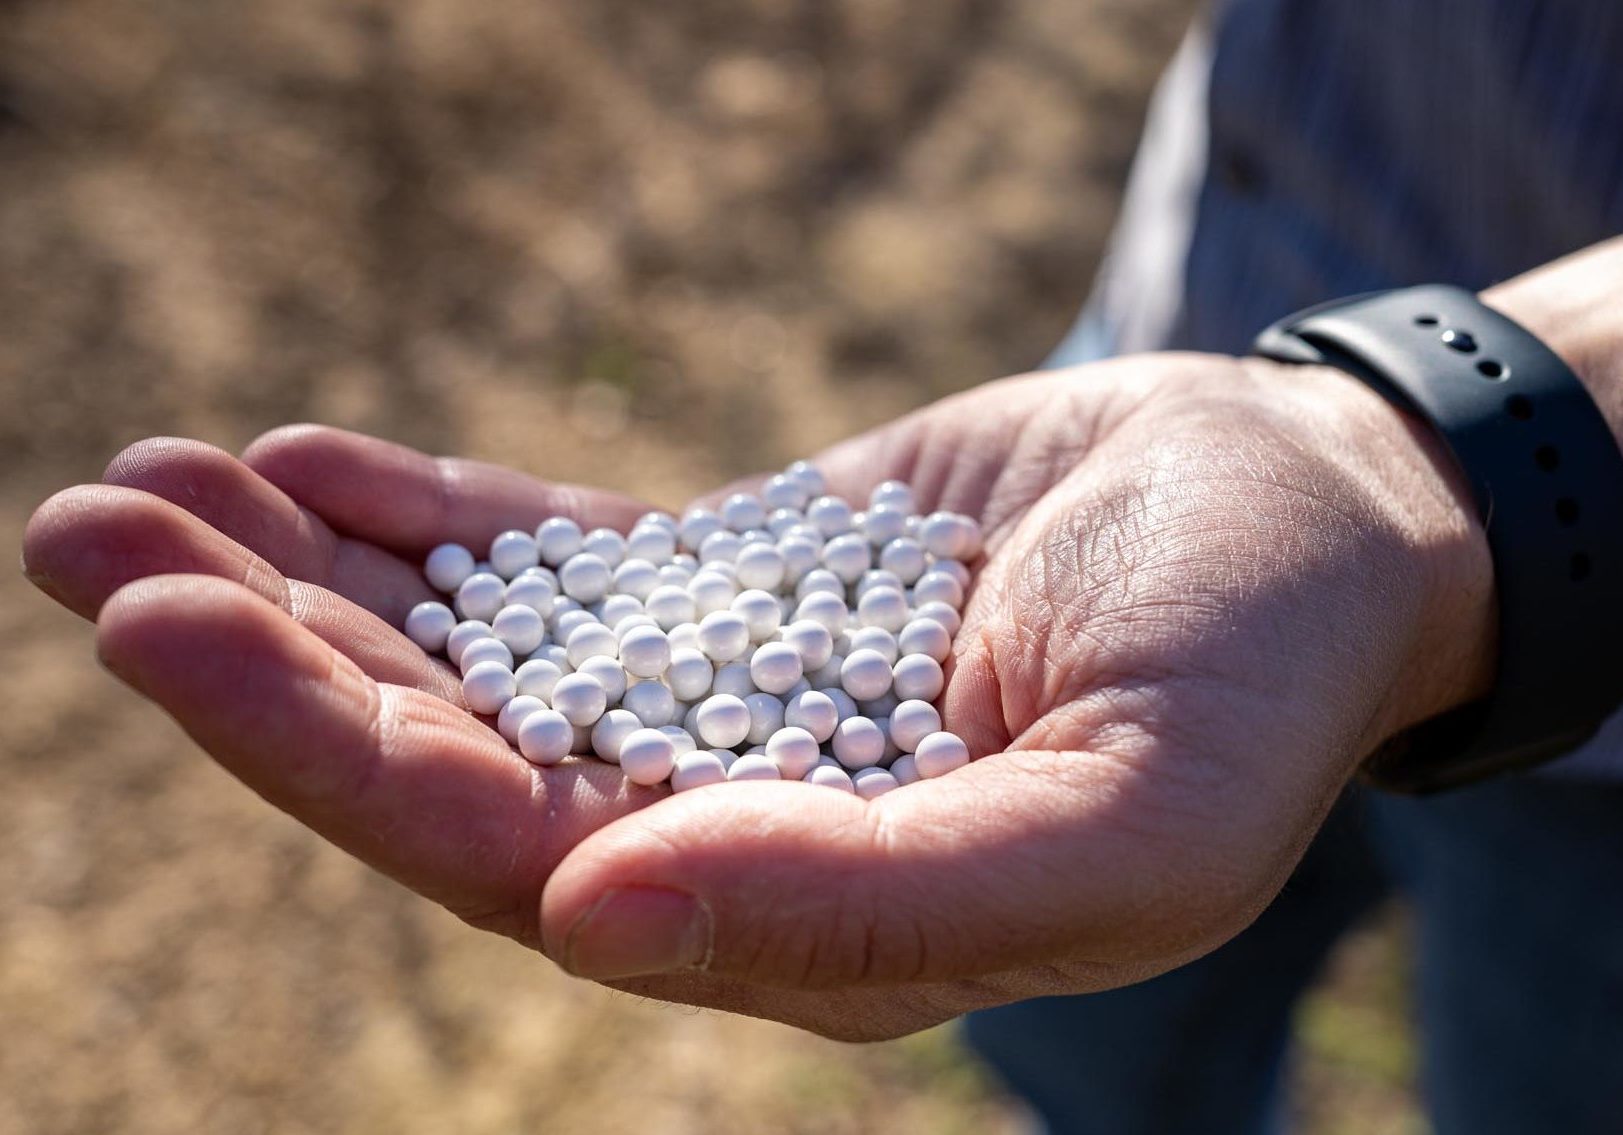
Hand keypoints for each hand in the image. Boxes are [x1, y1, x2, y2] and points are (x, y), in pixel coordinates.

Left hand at [22, 346, 1493, 1040]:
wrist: (1306, 522)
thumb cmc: (1253, 674)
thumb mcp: (1120, 817)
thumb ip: (877, 904)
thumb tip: (591, 921)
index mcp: (800, 922)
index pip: (516, 863)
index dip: (334, 757)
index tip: (172, 624)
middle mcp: (728, 825)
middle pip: (445, 758)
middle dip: (258, 658)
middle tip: (83, 532)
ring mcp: (718, 699)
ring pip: (467, 658)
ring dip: (300, 577)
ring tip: (138, 480)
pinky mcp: (734, 587)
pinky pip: (546, 562)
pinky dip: (422, 515)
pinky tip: (303, 454)